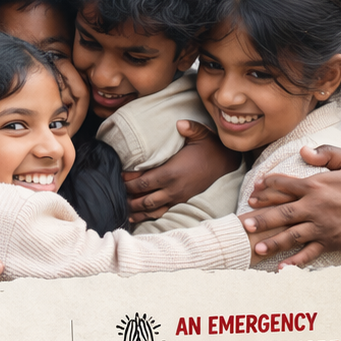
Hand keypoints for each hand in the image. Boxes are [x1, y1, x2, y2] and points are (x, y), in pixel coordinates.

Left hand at [124, 121, 239, 222]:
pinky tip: (136, 217)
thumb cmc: (210, 148)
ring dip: (136, 209)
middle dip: (128, 196)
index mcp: (172, 172)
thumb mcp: (202, 135)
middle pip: (144, 198)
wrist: (225, 163)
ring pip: (151, 208)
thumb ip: (190, 128)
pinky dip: (148, 216)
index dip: (128, 182)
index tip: (119, 178)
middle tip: (115, 193)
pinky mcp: (181, 201)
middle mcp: (173, 188)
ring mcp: (177, 197)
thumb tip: (179, 123)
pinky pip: (161, 212)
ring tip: (122, 209)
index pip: (143, 182)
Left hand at [242, 146, 340, 265]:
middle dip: (262, 218)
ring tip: (257, 248)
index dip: (268, 185)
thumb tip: (303, 150)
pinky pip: (310, 253)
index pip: (285, 185)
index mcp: (318, 186)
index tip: (255, 189)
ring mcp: (323, 226)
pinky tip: (281, 268)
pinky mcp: (331, 241)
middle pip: (283, 213)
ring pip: (293, 235)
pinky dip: (296, 262)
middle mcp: (317, 207)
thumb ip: (327, 153)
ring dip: (274, 242)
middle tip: (245, 224)